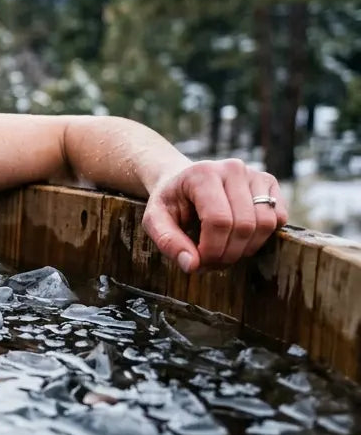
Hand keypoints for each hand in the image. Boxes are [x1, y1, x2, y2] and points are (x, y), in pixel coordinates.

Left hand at [143, 158, 287, 272]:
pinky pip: (279, 218)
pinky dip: (263, 237)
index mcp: (203, 174)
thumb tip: (192, 265)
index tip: (200, 261)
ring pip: (266, 224)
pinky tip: (240, 238)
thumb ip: (168, 242)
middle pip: (244, 225)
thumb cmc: (170, 202)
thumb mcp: (154, 219)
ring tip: (225, 252)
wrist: (183, 180)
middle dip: (229, 253)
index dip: (212, 249)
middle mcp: (232, 169)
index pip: (218, 221)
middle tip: (212, 262)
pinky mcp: (269, 183)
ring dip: (247, 248)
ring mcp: (254, 173)